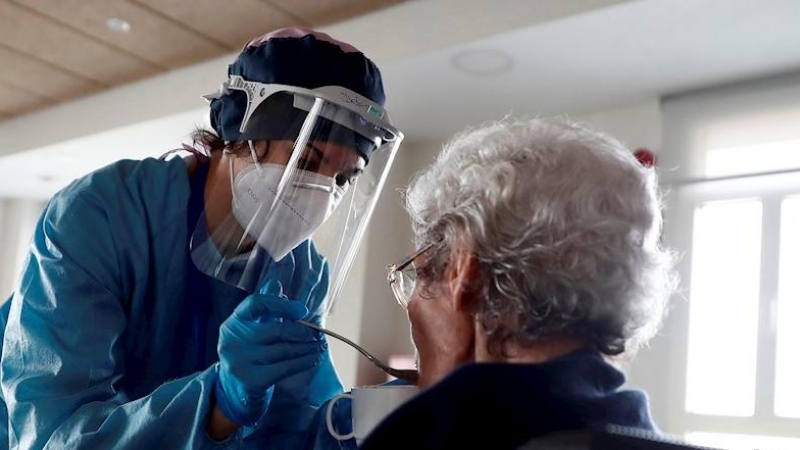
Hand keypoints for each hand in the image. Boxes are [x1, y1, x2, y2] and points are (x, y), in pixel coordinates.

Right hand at [215, 280, 325, 425]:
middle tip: (316, 334)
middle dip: (300, 331)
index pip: (256, 304)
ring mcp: (239, 361)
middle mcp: (232, 340)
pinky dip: (302, 363)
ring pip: (282, 350)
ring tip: (319, 346)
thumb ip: (266, 306)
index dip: (280, 304)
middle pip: (273, 330)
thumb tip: (276, 284)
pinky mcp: (251, 380)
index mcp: (234, 321)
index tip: (302, 310)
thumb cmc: (251, 351)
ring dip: (306, 348)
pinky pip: (284, 368)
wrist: (234, 387)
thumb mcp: (255, 326)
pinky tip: (313, 359)